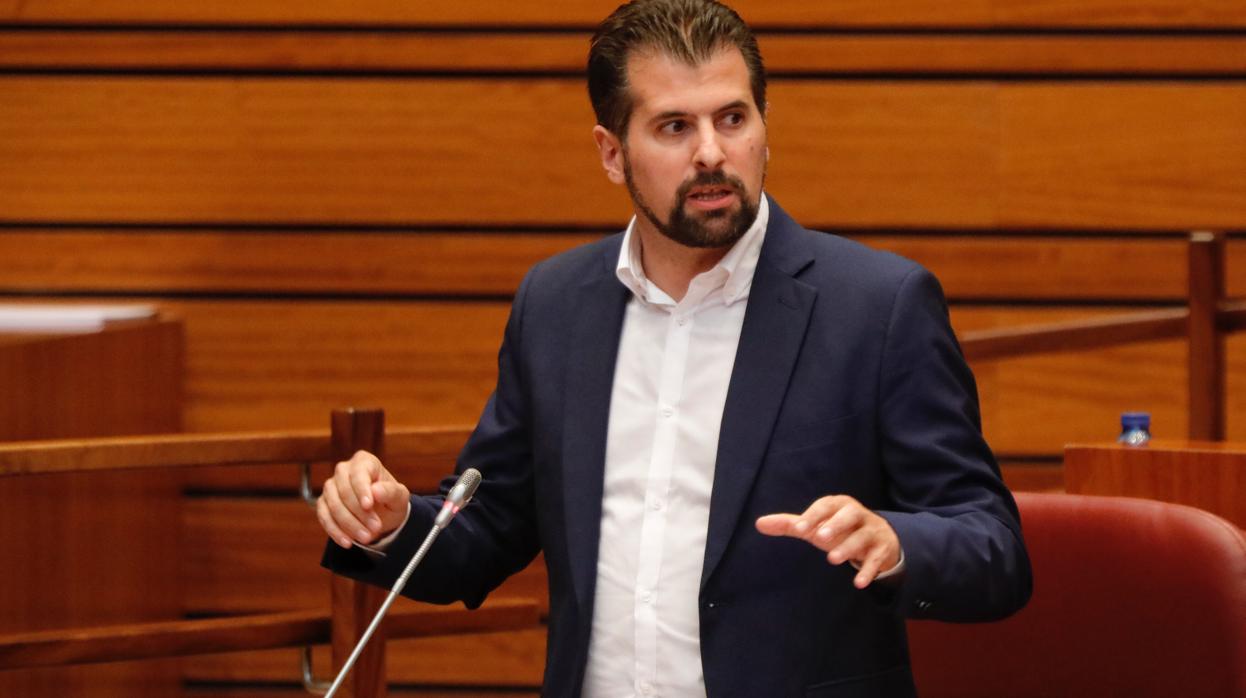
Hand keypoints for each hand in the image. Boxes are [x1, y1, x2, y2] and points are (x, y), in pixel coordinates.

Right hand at [316, 450, 410, 547]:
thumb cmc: (391, 500)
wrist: (382, 513)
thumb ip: (391, 492)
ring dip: (349, 524)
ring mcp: (331, 486)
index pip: (359, 474)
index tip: (368, 506)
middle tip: (375, 529)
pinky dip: (335, 531)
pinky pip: (324, 517)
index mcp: (364, 461)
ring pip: (333, 505)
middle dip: (359, 513)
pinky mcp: (323, 503)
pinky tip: (348, 542)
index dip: (362, 490)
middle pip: (344, 491)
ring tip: (366, 538)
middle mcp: (344, 470)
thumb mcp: (399, 497)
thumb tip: (375, 490)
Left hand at [756, 495, 900, 588]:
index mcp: (839, 505)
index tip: (799, 530)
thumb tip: (759, 523)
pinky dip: (869, 571)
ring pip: (862, 537)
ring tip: (832, 559)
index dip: (812, 516)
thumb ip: (790, 525)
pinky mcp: (882, 549)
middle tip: (819, 537)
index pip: (825, 506)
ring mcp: (872, 531)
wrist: (878, 539)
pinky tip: (858, 583)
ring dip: (848, 548)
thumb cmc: (839, 530)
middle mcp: (858, 514)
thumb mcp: (815, 526)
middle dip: (835, 525)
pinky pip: (876, 559)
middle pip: (849, 515)